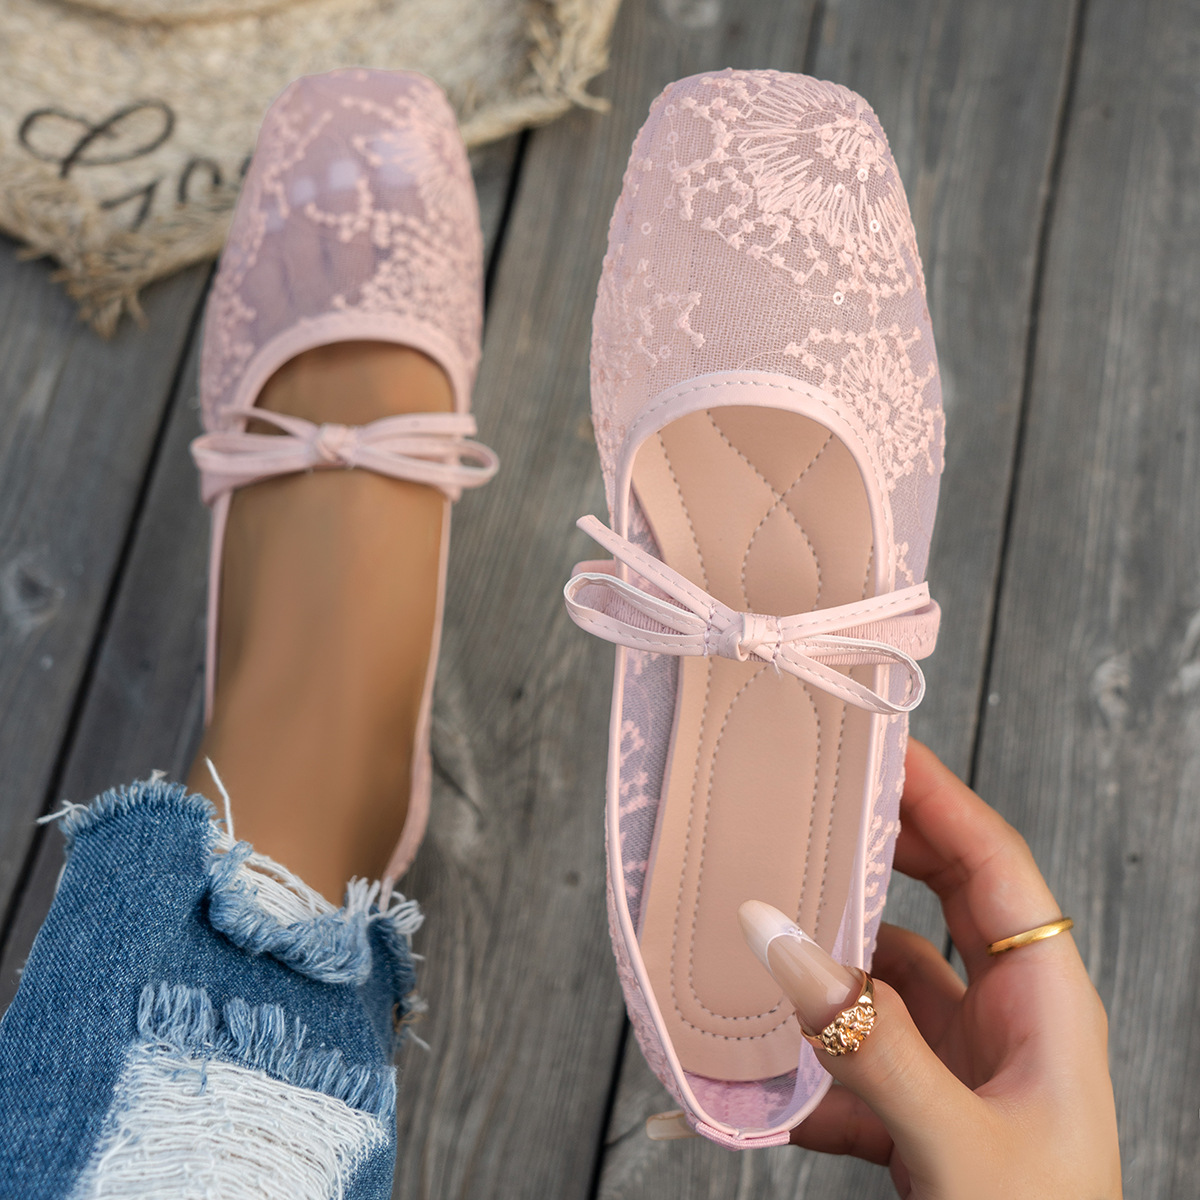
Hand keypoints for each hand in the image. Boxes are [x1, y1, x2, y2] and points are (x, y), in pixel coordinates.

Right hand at [743, 739, 1120, 1198]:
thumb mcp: (960, 1146)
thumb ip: (872, 1049)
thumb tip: (785, 945)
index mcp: (1048, 1003)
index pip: (995, 865)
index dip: (940, 797)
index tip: (877, 747)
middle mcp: (1010, 1019)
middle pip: (942, 900)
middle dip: (879, 853)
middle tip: (811, 807)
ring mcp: (968, 1064)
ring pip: (889, 978)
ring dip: (829, 967)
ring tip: (767, 939)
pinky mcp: (928, 1108)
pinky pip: (860, 1056)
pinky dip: (813, 1063)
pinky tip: (770, 1086)